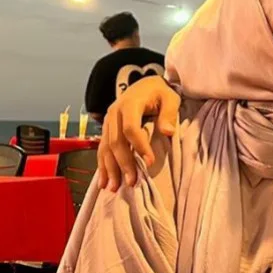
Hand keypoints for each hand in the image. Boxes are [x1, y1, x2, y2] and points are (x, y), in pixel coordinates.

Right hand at [98, 76, 180, 190]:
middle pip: (116, 141)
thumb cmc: (160, 92)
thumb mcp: (170, 98)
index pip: (131, 128)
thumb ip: (169, 113)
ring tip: (115, 188)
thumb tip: (169, 131)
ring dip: (110, 169)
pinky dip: (103, 166)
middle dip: (123, 163)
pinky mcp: (107, 130)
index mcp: (129, 104)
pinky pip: (102, 149)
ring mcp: (108, 122)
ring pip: (105, 148)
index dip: (140, 146)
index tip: (150, 162)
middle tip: (132, 182)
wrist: (145, 85)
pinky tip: (104, 181)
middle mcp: (114, 113)